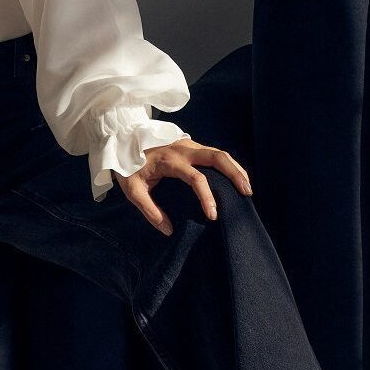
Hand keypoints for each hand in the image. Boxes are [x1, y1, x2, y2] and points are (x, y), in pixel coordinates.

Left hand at [111, 138, 252, 235]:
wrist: (122, 139)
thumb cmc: (127, 166)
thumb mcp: (131, 189)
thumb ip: (148, 209)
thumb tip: (168, 229)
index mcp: (170, 160)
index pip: (196, 178)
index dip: (206, 197)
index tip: (212, 215)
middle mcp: (184, 149)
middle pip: (217, 157)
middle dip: (235, 174)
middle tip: (246, 193)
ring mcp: (189, 145)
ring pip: (219, 153)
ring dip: (235, 169)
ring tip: (247, 188)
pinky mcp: (191, 146)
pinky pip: (214, 154)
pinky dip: (228, 165)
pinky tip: (235, 178)